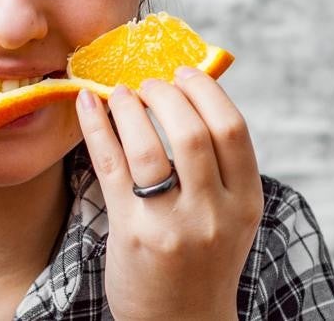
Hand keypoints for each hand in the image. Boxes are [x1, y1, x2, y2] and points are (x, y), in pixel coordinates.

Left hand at [76, 66, 263, 320]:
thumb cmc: (201, 261)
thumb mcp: (229, 217)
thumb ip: (219, 168)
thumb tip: (185, 96)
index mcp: (245, 203)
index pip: (233, 130)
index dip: (206, 91)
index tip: (185, 72)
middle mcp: (213, 214)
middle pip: (193, 132)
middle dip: (168, 94)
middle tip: (150, 83)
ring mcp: (172, 226)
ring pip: (149, 148)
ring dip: (131, 108)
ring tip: (122, 93)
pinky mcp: (132, 234)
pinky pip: (111, 167)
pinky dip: (97, 127)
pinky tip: (88, 103)